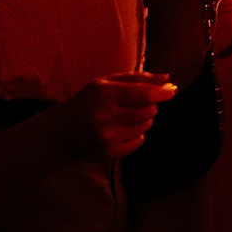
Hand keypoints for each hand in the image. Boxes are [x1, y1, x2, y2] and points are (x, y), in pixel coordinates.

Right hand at [58, 72, 174, 161]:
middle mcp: (106, 116)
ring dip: (143, 119)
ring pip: (145, 126)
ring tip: (125, 117)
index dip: (162, 93)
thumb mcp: (106, 83)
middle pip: (149, 110)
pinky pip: (138, 142)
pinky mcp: (109, 153)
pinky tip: (121, 130)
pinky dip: (136, 135)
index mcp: (105, 94)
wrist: (59, 133)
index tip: (171, 90)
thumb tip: (166, 78)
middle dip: (150, 105)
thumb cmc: (86, 102)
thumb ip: (137, 79)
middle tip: (138, 104)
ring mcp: (108, 137)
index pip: (145, 94)